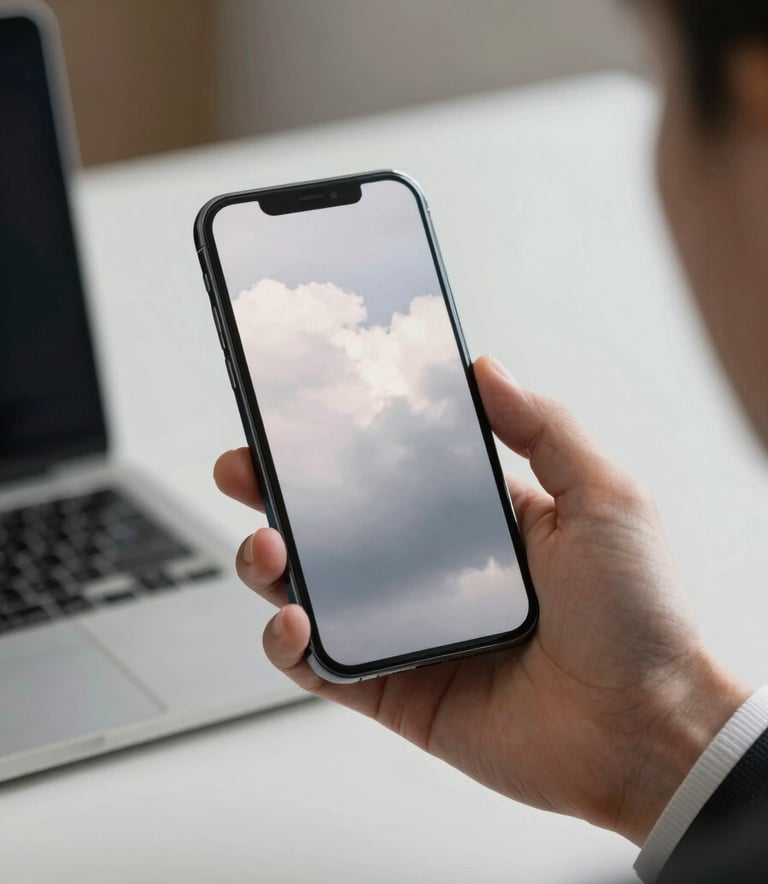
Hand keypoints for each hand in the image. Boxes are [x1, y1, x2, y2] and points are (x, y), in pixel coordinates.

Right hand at [214, 355, 748, 843]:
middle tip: (244, 468)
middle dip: (277, 495)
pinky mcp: (394, 690)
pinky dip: (290, 645)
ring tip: (268, 548)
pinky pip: (321, 666)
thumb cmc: (638, 614)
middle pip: (332, 527)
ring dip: (271, 566)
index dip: (339, 444)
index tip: (298, 412)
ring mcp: (406, 631)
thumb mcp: (602, 498)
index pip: (387, 471)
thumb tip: (484, 368)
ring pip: (311, 591)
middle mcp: (430, 572)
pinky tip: (293, 620)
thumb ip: (543, 428)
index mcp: (472, 522)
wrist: (647, 730)